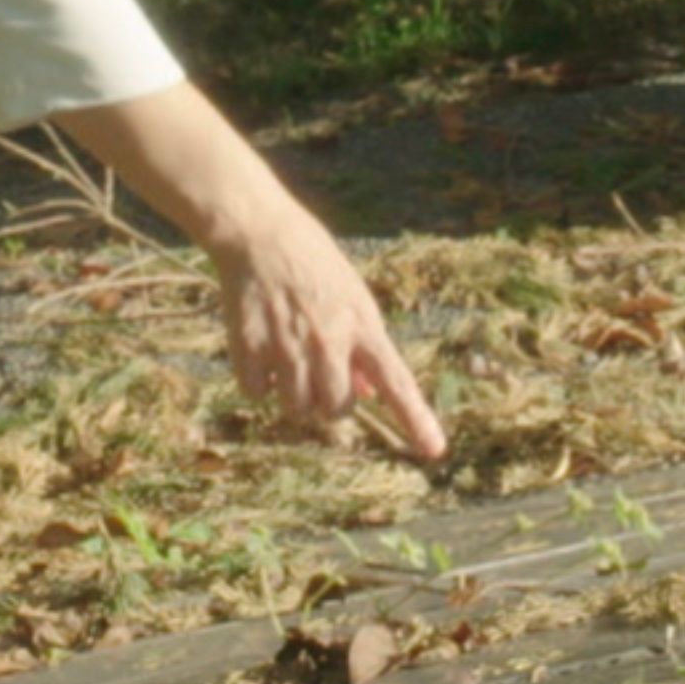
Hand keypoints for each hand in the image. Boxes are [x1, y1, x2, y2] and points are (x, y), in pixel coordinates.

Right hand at [205, 206, 449, 462]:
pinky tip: (261, 348)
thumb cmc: (314, 265)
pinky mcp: (249, 345)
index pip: (397, 381)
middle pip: (335, 409)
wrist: (260, 233)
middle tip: (319, 372)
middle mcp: (329, 339)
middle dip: (329, 401)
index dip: (416, 418)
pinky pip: (257, 392)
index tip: (434, 450)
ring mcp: (288, 344)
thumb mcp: (353, 297)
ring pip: (297, 407)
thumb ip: (363, 347)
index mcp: (362, 325)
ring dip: (294, 394)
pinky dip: (258, 380)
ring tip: (289, 358)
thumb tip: (371, 395)